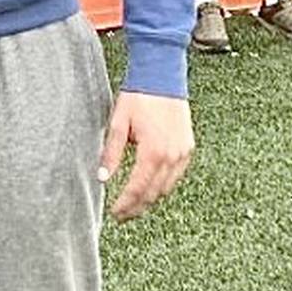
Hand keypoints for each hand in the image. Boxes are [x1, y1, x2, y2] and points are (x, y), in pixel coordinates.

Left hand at [99, 91, 193, 221]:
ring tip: (133, 203)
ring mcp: (183, 153)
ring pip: (166, 188)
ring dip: (150, 198)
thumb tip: (103, 177)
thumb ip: (111, 153)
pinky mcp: (188, 147)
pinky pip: (175, 176)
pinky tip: (150, 184)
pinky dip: (162, 184)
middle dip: (137, 207)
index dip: (125, 205)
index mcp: (153, 152)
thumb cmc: (139, 96)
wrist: (162, 75)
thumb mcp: (118, 123)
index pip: (138, 189)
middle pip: (154, 194)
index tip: (115, 214)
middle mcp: (172, 156)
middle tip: (122, 215)